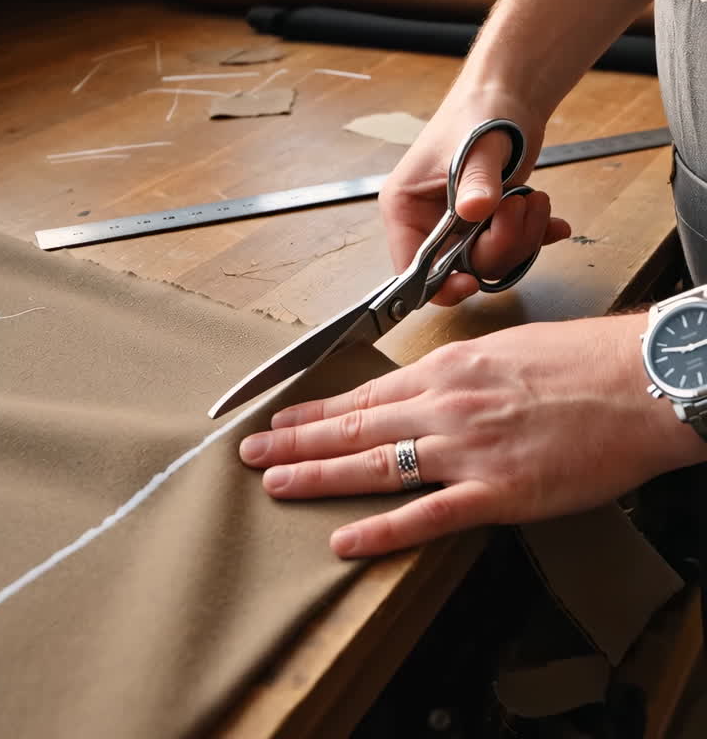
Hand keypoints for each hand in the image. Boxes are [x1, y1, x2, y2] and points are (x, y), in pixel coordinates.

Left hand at [240, 314, 706, 556]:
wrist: (638, 381)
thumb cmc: (584, 361)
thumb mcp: (507, 349)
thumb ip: (461, 372)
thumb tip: (428, 387)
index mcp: (450, 365)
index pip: (366, 392)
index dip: (318, 409)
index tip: (282, 418)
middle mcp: (446, 404)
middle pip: (355, 426)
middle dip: (296, 440)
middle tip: (251, 454)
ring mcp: (467, 450)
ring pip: (374, 466)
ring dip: (317, 476)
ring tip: (274, 486)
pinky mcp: (496, 492)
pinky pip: (426, 516)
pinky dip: (380, 531)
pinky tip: (344, 540)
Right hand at [378, 85, 570, 304]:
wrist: (510, 96)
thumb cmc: (480, 112)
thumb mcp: (477, 148)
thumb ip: (476, 182)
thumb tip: (474, 211)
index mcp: (405, 206)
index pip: (411, 267)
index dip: (438, 284)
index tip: (470, 282)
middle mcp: (428, 220)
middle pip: (460, 267)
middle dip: (498, 245)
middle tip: (517, 208)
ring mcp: (459, 223)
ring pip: (490, 261)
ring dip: (522, 238)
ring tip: (534, 200)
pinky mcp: (487, 221)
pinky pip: (511, 247)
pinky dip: (534, 236)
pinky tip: (549, 220)